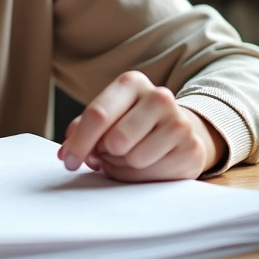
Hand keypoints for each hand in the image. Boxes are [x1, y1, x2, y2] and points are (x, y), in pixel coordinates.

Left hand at [57, 71, 225, 181]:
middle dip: (106, 154)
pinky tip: (149, 163)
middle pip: (115, 140)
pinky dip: (143, 176)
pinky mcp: (192, 148)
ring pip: (134, 159)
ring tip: (131, 156)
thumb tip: (66, 153)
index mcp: (131, 83)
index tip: (68, 161)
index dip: (79, 142)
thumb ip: (82, 131)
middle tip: (110, 153)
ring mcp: (179, 121)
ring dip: (124, 166)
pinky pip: (154, 174)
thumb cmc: (132, 125)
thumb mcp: (106, 119)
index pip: (98, 114)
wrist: (177, 131)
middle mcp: (159, 96)